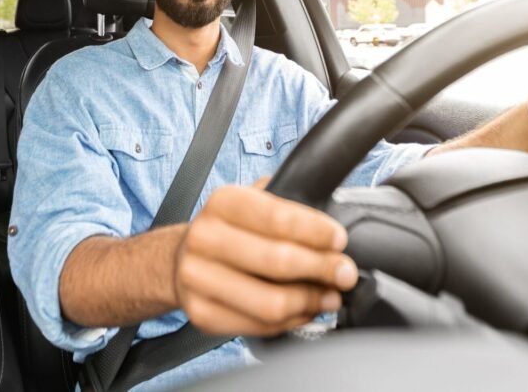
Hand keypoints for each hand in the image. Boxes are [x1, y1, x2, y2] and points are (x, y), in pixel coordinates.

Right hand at [174, 180, 358, 336]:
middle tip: (345, 274)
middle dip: (322, 269)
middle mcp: (204, 237)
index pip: (278, 217)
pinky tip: (304, 311)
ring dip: (310, 301)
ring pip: (270, 302)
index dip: (317, 232)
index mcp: (222, 202)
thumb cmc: (231, 230)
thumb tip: (335, 220)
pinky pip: (259, 326)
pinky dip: (290, 321)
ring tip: (330, 297)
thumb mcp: (252, 201)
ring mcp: (198, 278)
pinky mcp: (201, 313)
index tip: (339, 241)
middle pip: (277, 261)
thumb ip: (286, 203)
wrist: (182, 259)